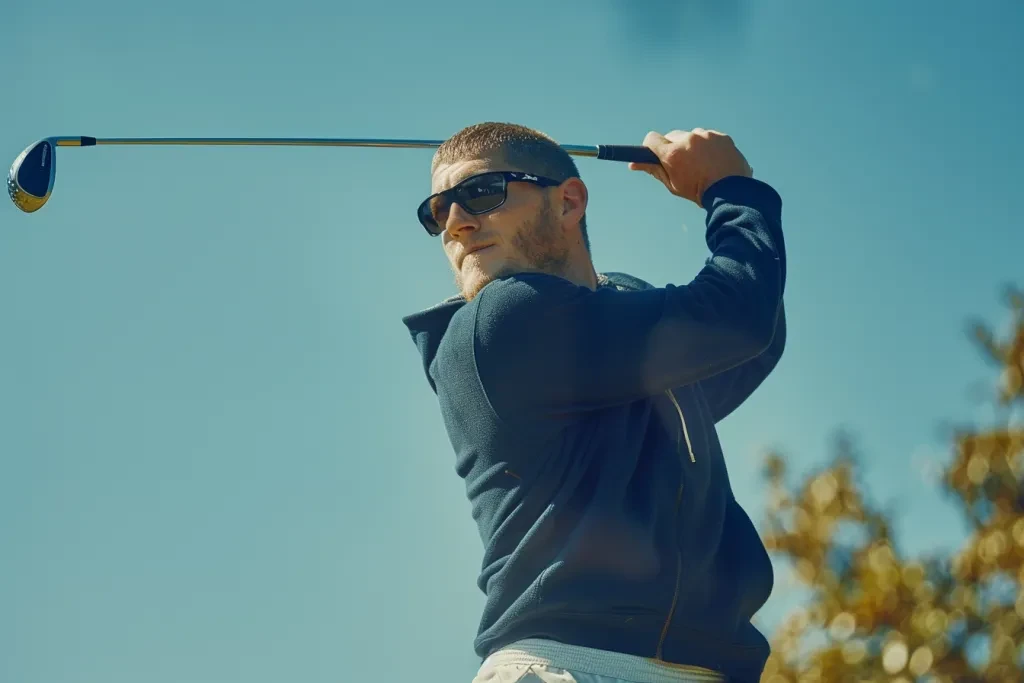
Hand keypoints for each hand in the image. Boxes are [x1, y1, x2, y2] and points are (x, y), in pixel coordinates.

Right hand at [629, 128, 752, 206]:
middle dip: (673, 147)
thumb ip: (654, 170)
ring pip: (692, 136)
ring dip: (692, 146)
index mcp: (673, 154)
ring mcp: (706, 136)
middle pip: (672, 136)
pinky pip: (709, 137)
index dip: (651, 146)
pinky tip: (713, 161)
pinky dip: (709, 146)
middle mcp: (688, 140)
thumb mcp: (673, 184)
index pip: (651, 139)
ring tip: (701, 164)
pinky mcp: (721, 136)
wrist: (732, 193)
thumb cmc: (699, 192)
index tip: (653, 153)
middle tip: (680, 163)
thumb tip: (634, 164)